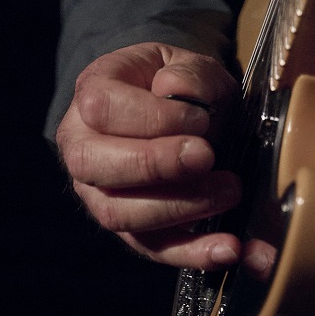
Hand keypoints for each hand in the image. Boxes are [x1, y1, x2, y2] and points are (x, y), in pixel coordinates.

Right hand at [56, 42, 275, 276]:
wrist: (181, 108)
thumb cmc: (179, 84)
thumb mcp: (188, 63)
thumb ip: (189, 72)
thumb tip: (174, 88)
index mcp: (91, 95)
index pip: (102, 108)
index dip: (151, 117)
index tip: (200, 118)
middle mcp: (82, 148)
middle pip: (99, 167)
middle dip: (156, 165)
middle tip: (208, 157)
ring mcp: (99, 194)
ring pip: (121, 214)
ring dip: (180, 208)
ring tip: (229, 192)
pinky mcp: (129, 229)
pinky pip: (153, 248)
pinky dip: (194, 252)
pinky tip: (231, 249)